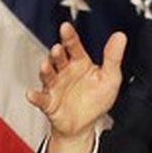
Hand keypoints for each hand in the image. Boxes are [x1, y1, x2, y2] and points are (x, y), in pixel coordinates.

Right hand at [24, 22, 127, 152]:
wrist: (86, 125)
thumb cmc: (96, 99)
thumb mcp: (110, 77)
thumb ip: (113, 57)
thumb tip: (120, 36)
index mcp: (80, 63)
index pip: (73, 46)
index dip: (69, 37)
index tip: (65, 28)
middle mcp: (65, 71)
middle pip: (58, 59)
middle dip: (57, 53)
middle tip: (58, 49)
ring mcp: (55, 86)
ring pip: (48, 75)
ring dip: (46, 70)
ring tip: (46, 66)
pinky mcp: (49, 103)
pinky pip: (41, 99)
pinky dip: (35, 96)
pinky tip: (31, 94)